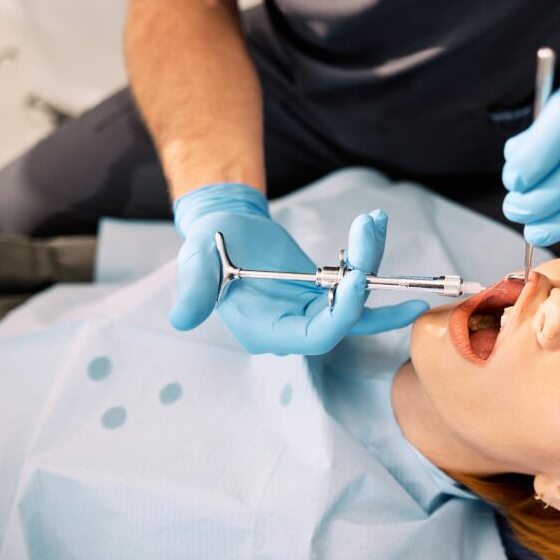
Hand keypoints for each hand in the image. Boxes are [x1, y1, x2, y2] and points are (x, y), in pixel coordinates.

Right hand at [170, 183, 428, 354]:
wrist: (225, 227)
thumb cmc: (208, 245)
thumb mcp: (198, 263)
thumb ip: (194, 291)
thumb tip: (180, 321)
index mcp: (264, 330)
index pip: (315, 337)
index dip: (341, 316)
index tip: (357, 280)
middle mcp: (294, 327)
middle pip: (345, 319)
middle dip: (363, 280)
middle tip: (368, 238)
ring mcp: (313, 311)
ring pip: (357, 299)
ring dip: (371, 259)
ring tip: (371, 222)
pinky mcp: (325, 292)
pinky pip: (357, 285)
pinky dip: (373, 260)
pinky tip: (379, 225)